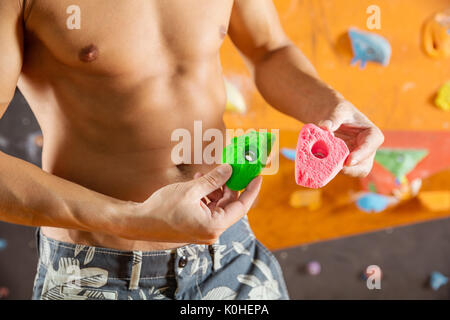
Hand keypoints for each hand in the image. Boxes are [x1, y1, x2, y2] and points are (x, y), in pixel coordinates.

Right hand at [119, 164, 261, 243]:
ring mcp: (204, 231)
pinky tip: (199, 182)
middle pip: (229, 205)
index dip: (251, 190)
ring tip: (206, 174)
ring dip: (215, 189)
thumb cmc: (162, 209)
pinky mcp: (196, 227)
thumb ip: (213, 179)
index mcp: (214, 225)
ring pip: (218, 206)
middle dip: (228, 185)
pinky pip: (208, 209)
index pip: (241, 207)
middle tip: (229, 168)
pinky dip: (206, 196)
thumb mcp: (191, 189)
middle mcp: (212, 232)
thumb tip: (229, 169)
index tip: (257, 176)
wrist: (139, 223)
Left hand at [318, 100, 383, 176]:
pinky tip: (317, 165)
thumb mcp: (338, 110)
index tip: (348, 161)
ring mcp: (355, 159)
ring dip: (337, 171)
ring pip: (351, 172)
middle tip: (333, 169)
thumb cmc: (338, 111)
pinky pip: (338, 171)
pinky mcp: (343, 164)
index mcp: (371, 134)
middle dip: (350, 170)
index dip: (362, 154)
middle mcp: (366, 150)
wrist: (329, 118)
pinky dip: (328, 170)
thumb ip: (333, 118)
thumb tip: (325, 127)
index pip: (371, 144)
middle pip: (364, 166)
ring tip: (322, 165)